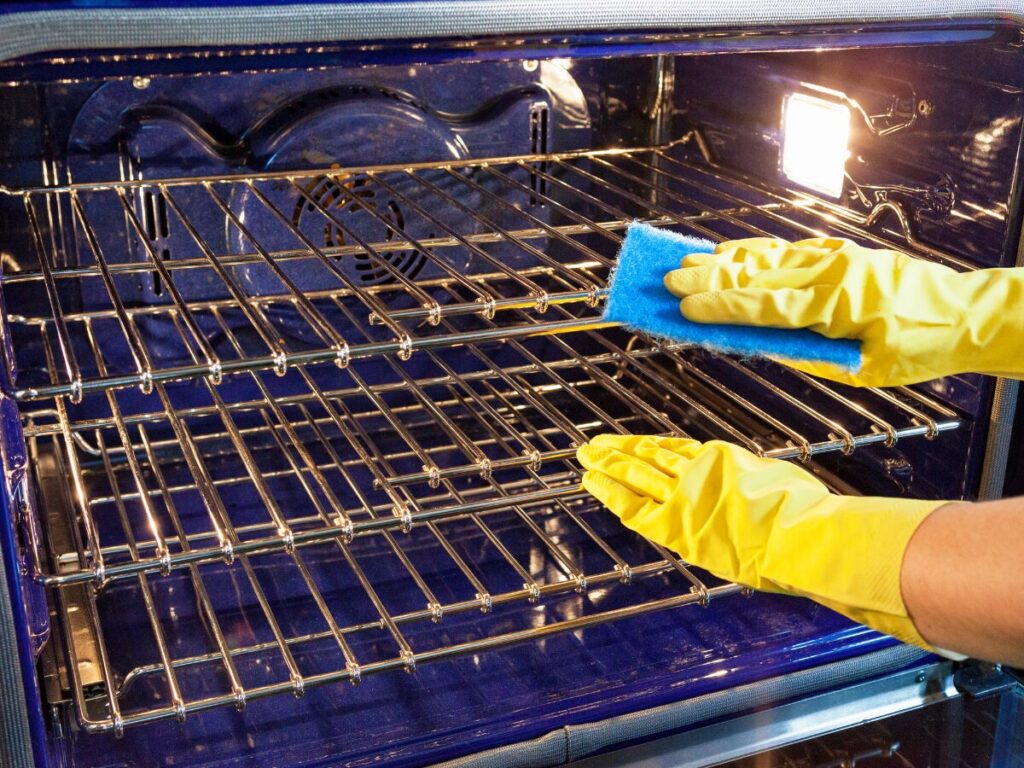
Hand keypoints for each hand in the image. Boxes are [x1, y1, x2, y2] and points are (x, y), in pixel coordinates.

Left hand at [577, 434, 946, 648]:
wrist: (800, 533)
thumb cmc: (804, 513)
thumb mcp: (779, 482)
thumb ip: (757, 482)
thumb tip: (758, 487)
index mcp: (723, 460)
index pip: (676, 450)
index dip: (650, 446)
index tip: (635, 444)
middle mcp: (698, 473)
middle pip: (648, 457)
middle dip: (618, 452)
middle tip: (593, 445)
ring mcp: (684, 497)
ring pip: (635, 474)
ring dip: (606, 465)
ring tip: (584, 458)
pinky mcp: (675, 525)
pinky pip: (634, 506)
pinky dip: (610, 493)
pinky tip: (592, 484)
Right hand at [663, 237, 1023, 386]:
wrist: (966, 313)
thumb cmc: (919, 346)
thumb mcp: (860, 368)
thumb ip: (807, 355)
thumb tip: (761, 345)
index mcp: (836, 302)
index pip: (763, 306)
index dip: (720, 308)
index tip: (684, 310)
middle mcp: (831, 271)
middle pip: (756, 273)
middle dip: (709, 278)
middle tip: (669, 280)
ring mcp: (835, 256)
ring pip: (768, 256)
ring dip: (724, 260)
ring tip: (687, 262)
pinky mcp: (840, 252)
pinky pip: (787, 250)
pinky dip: (754, 253)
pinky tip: (730, 254)